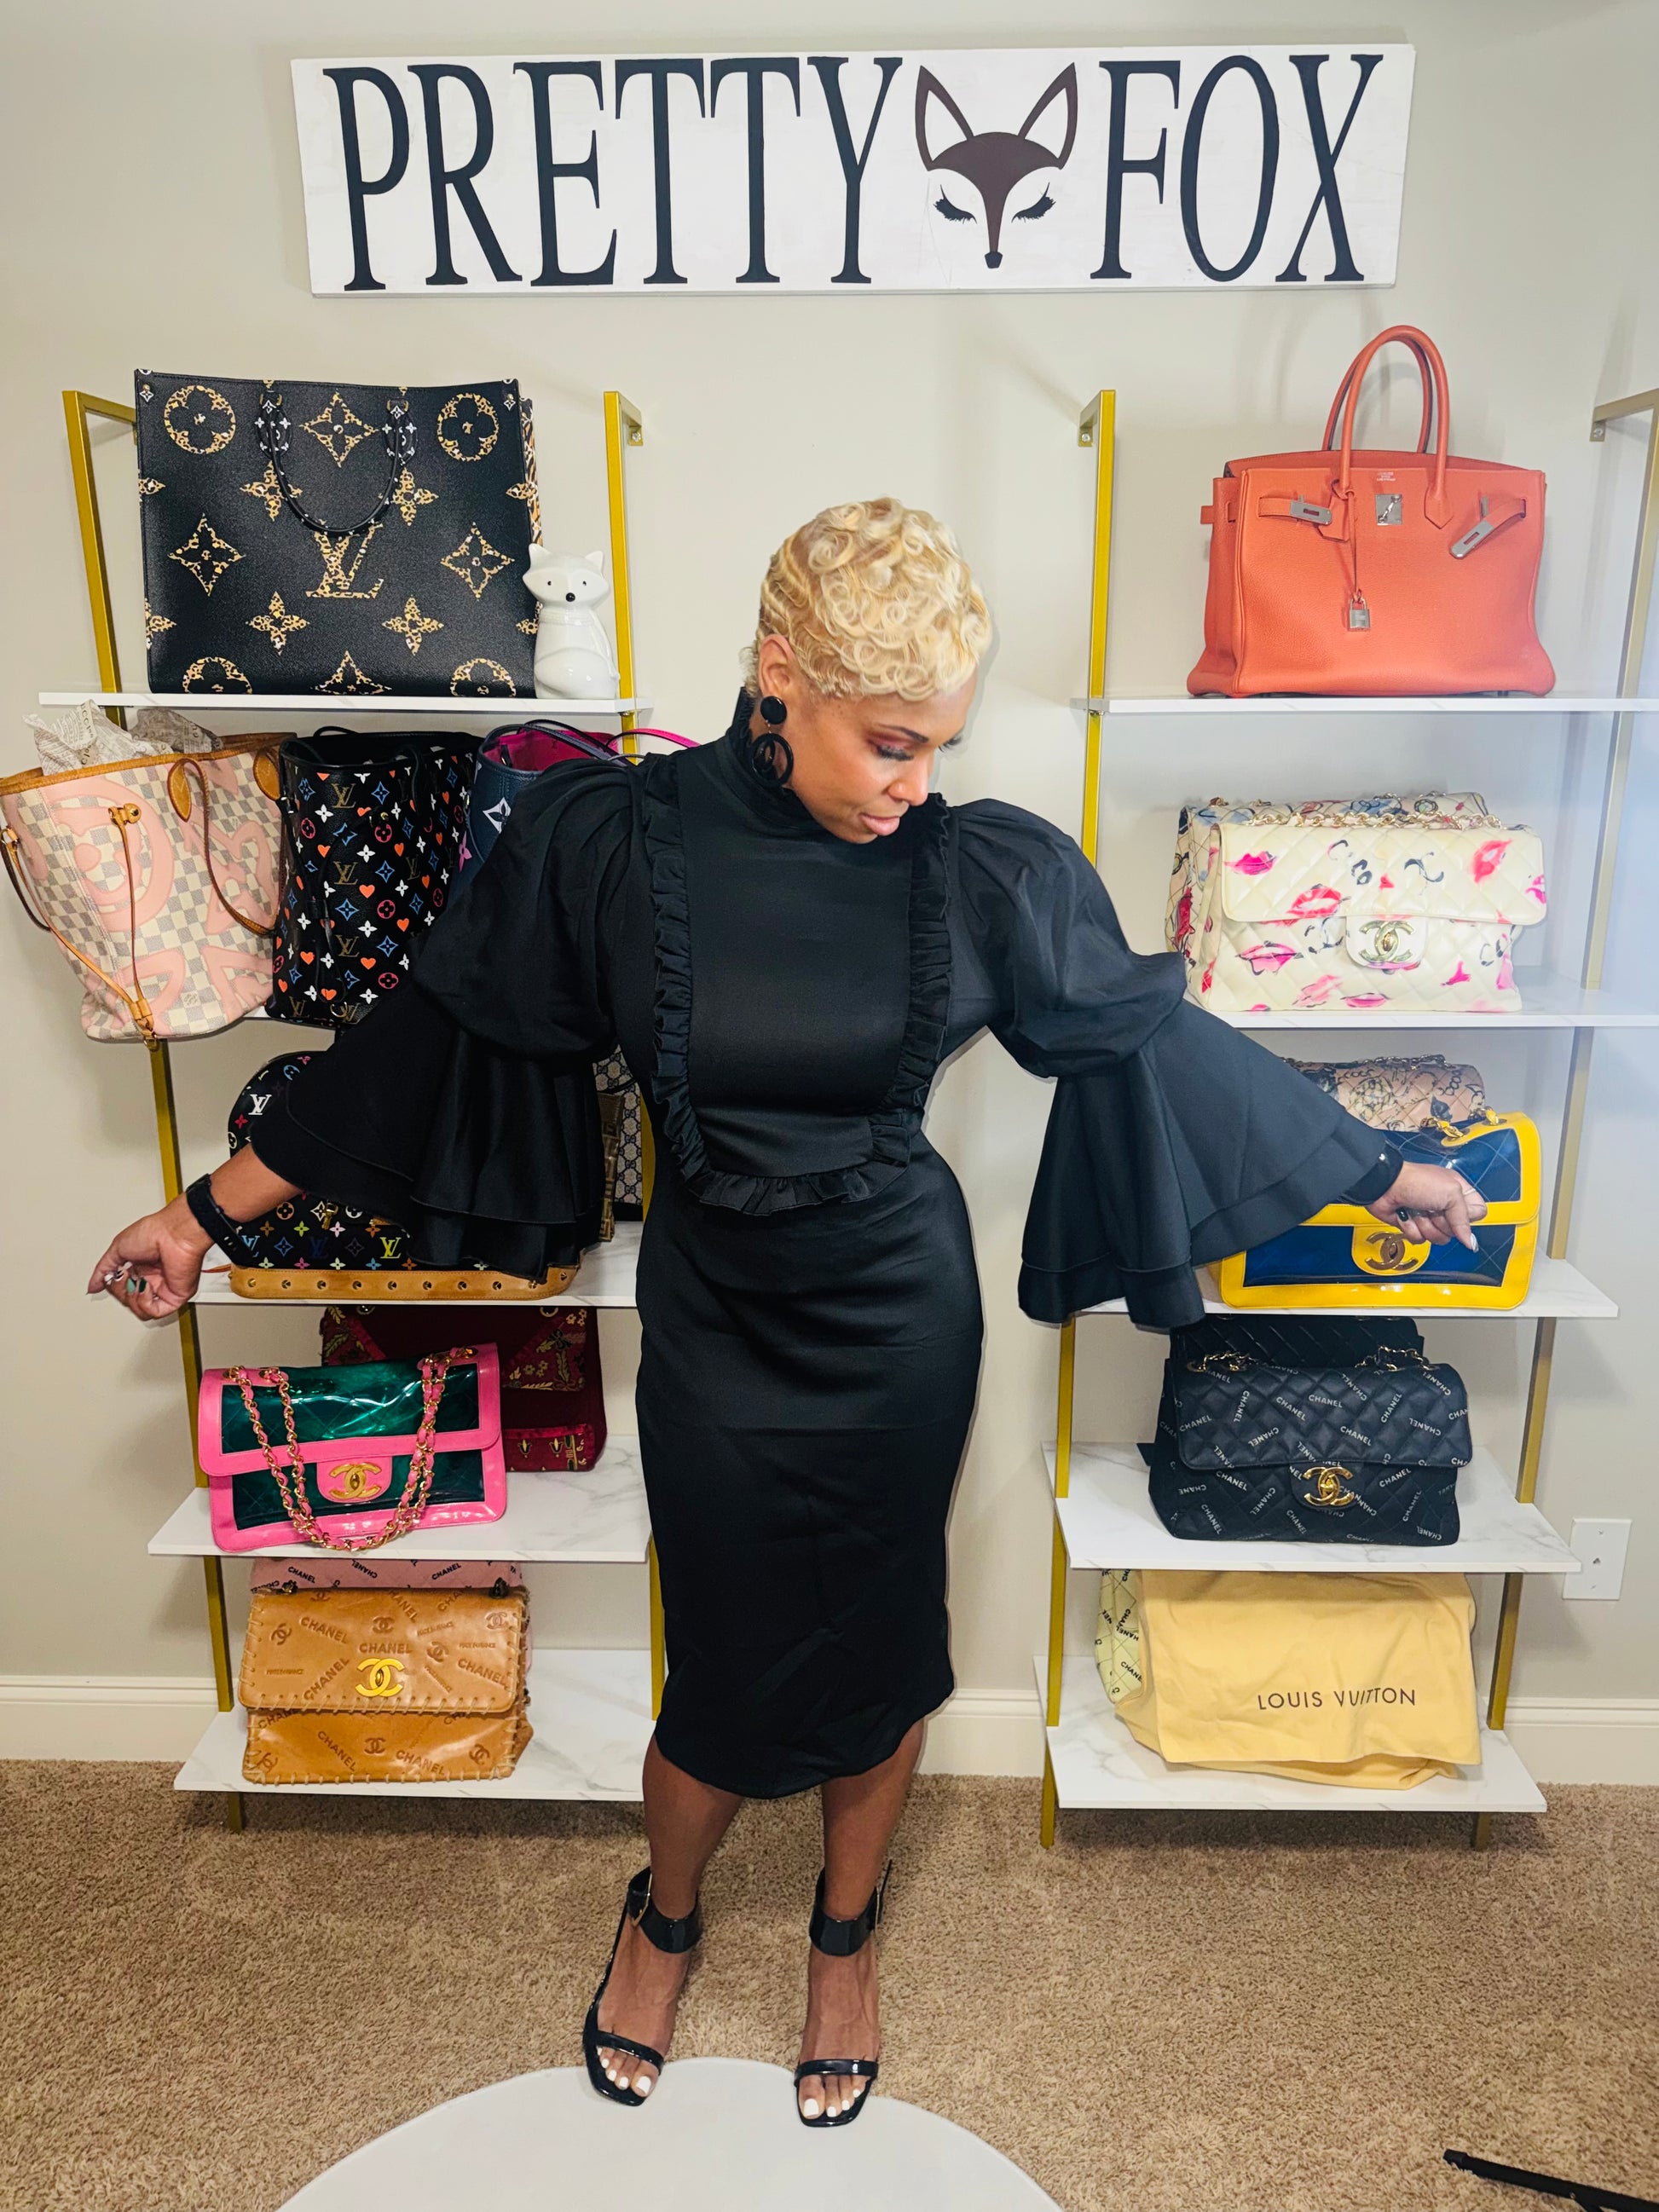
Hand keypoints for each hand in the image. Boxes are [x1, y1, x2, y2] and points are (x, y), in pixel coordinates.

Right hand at [87, 1196, 212, 1321]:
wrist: (174, 1233)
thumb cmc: (154, 1232)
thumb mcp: (118, 1248)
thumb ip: (103, 1270)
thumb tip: (92, 1286)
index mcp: (140, 1268)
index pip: (120, 1290)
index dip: (114, 1286)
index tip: (112, 1275)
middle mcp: (152, 1279)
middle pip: (128, 1302)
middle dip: (121, 1291)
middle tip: (124, 1275)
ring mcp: (163, 1289)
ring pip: (140, 1311)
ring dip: (132, 1297)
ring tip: (135, 1280)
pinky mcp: (174, 1296)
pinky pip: (155, 1312)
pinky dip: (145, 1303)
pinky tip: (146, 1287)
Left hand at [1367, 1162, 1487, 1250]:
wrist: (1385, 1186)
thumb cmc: (1417, 1182)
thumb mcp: (1450, 1194)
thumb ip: (1463, 1219)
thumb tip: (1470, 1242)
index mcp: (1459, 1192)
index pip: (1477, 1213)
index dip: (1467, 1216)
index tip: (1455, 1210)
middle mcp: (1446, 1206)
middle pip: (1457, 1230)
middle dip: (1442, 1222)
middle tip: (1432, 1208)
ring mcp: (1429, 1216)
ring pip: (1438, 1238)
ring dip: (1425, 1225)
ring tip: (1417, 1210)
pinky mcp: (1414, 1225)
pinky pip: (1420, 1239)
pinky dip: (1411, 1228)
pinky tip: (1406, 1215)